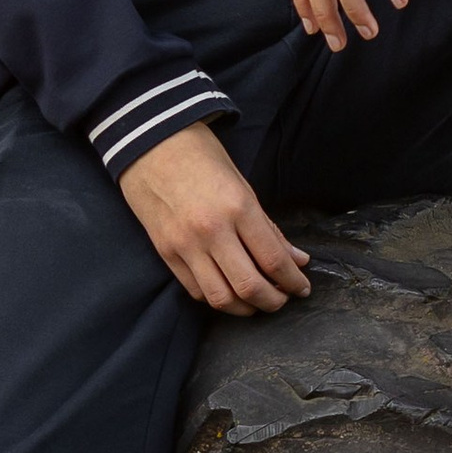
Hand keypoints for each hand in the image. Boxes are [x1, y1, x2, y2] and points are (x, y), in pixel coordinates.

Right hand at [118, 124, 310, 314]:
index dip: (294, 281)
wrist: (149, 144)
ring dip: (245, 308)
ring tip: (257, 302)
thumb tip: (296, 260)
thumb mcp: (242, 184)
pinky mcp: (166, 252)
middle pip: (249, 287)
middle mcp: (211, 230)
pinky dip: (217, 298)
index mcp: (237, 207)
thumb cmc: (200, 156)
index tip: (302, 287)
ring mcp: (185, 244)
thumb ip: (268, 227)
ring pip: (221, 298)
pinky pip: (196, 290)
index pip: (273, 260)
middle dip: (274, 301)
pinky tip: (229, 291)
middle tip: (283, 299)